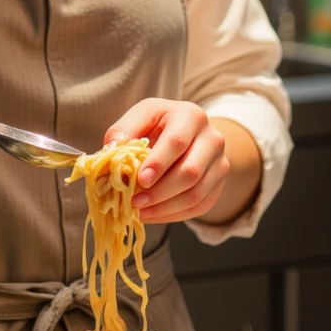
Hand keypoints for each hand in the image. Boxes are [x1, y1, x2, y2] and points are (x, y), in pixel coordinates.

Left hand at [103, 98, 228, 223]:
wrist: (189, 131)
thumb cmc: (160, 123)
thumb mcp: (142, 115)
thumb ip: (124, 130)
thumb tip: (110, 150)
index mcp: (191, 116)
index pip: (177, 142)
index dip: (158, 164)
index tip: (140, 181)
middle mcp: (212, 139)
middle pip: (190, 172)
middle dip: (160, 192)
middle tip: (135, 202)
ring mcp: (220, 163)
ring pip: (196, 194)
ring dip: (165, 208)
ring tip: (141, 212)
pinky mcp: (219, 184)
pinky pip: (200, 206)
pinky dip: (174, 215)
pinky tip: (153, 215)